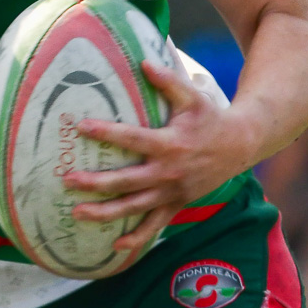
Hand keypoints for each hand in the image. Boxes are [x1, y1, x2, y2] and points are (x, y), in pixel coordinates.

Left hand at [63, 59, 253, 253]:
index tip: (80, 126)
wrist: (240, 147)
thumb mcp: (192, 96)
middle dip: (96, 183)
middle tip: (67, 180)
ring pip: (135, 208)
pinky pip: (155, 225)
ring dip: (105, 212)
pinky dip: (137, 238)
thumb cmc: (210, 117)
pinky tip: (115, 246)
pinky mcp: (177, 204)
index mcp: (169, 144)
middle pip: (127, 181)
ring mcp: (172, 193)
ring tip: (76, 213)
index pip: (132, 139)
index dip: (107, 133)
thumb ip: (168, 81)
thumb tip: (142, 61)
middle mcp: (168, 172)